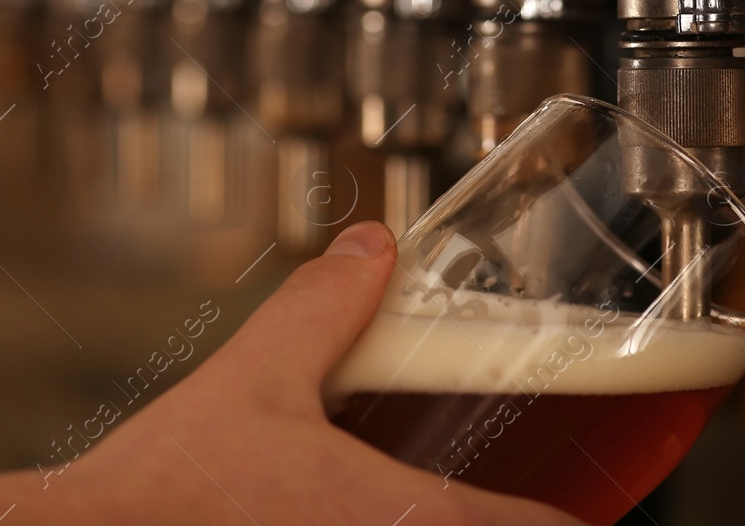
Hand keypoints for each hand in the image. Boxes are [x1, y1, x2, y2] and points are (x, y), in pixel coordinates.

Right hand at [66, 222, 581, 525]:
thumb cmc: (163, 495)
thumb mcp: (256, 378)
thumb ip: (326, 307)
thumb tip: (370, 246)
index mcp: (414, 523)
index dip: (576, 513)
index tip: (582, 492)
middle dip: (528, 522)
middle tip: (520, 493)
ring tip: (441, 507)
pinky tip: (353, 523)